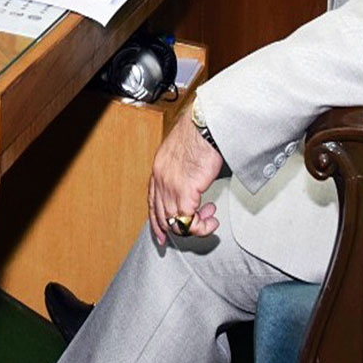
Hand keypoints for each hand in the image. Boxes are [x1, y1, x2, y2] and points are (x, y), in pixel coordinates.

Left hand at [147, 116, 223, 246]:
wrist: (203, 127)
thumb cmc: (197, 134)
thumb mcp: (179, 154)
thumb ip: (178, 171)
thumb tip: (189, 183)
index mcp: (158, 171)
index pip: (152, 204)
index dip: (157, 223)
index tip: (162, 235)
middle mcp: (160, 181)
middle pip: (162, 217)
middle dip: (179, 228)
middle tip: (197, 227)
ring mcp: (170, 187)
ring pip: (175, 222)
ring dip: (195, 226)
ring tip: (209, 220)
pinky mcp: (185, 192)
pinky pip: (188, 221)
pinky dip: (200, 226)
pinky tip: (210, 220)